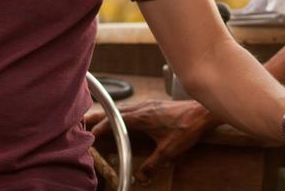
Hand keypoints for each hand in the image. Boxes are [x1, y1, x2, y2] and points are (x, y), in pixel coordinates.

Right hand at [85, 99, 217, 183]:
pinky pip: (130, 107)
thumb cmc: (187, 127)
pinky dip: (120, 113)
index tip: (89, 134)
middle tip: (82, 120)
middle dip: (98, 116)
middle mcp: (142, 108)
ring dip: (109, 114)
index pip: (115, 121)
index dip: (100, 127)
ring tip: (96, 119)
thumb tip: (140, 178)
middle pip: (114, 111)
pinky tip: (120, 118)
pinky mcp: (153, 105)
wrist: (203, 111)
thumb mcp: (169, 150)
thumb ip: (153, 164)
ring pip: (122, 108)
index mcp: (142, 117)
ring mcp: (147, 105)